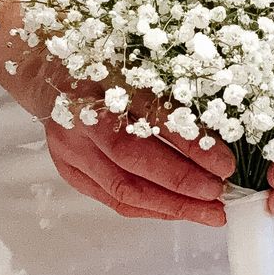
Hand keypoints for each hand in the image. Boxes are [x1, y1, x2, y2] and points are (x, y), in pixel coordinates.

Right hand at [39, 79, 235, 227]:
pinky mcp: (70, 169)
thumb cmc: (104, 61)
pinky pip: (113, 199)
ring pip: (123, 188)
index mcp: (102, 80)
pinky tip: (179, 211)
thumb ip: (171, 90)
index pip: (152, 118)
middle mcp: (82, 116)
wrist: (48, 70)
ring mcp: (71, 147)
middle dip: (182, 182)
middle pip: (133, 158)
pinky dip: (150, 209)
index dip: (192, 144)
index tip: (225, 162)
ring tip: (209, 213)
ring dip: (171, 205)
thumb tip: (221, 127)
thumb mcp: (139, 62)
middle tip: (220, 194)